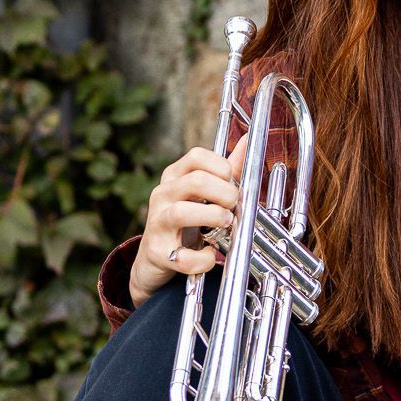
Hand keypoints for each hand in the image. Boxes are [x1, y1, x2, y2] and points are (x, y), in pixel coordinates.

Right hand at [129, 135, 246, 307]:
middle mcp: (162, 196)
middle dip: (223, 193)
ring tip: (226, 223)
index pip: (196, 156)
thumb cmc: (185, 221)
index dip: (221, 166)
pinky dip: (203, 258)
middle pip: (194, 181)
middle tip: (233, 205)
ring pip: (181, 213)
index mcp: (174, 177)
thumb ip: (225, 171)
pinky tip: (210, 253)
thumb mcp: (201, 193)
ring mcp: (157, 224)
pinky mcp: (158, 253)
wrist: (155, 257)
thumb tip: (246, 142)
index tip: (232, 182)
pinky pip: (184, 257)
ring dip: (213, 217)